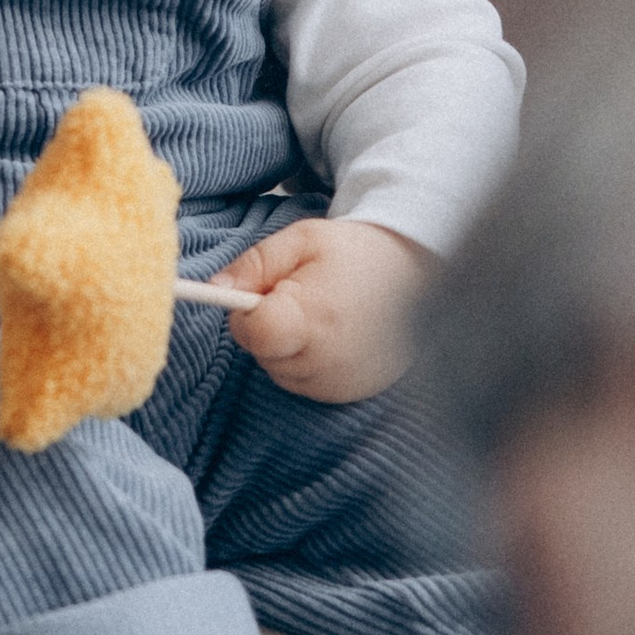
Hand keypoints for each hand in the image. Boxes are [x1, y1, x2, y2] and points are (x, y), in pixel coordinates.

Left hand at [217, 215, 425, 403]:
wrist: (417, 276)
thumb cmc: (355, 253)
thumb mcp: (302, 240)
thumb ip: (254, 264)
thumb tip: (216, 289)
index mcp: (315, 318)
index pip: (255, 334)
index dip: (245, 314)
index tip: (259, 294)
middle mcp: (328, 360)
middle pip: (262, 353)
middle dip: (266, 325)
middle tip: (299, 296)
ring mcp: (340, 383)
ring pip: (279, 370)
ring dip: (285, 346)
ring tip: (319, 313)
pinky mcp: (350, 394)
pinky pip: (304, 383)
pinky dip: (306, 362)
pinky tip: (330, 335)